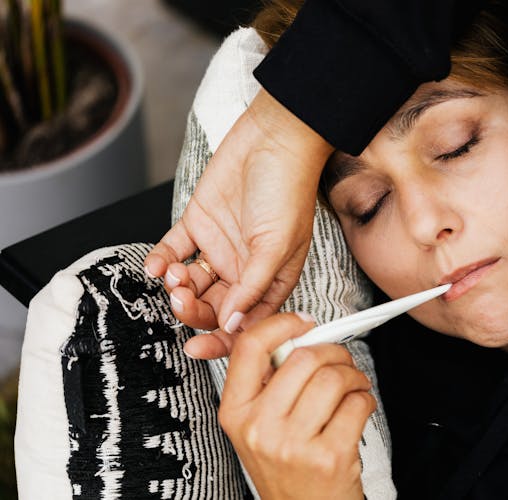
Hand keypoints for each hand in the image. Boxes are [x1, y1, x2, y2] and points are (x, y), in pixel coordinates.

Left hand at [144, 89, 333, 332]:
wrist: (271, 139)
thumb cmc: (287, 189)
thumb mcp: (277, 245)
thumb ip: (253, 287)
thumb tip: (234, 324)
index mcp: (270, 280)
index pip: (245, 322)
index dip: (223, 340)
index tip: (198, 349)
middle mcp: (244, 269)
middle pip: (213, 306)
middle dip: (194, 311)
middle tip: (181, 302)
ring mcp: (220, 248)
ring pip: (191, 283)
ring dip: (177, 287)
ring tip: (174, 274)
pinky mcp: (198, 224)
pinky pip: (174, 251)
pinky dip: (161, 261)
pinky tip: (157, 265)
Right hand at [220, 313, 374, 499]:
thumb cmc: (286, 468)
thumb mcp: (259, 426)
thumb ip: (269, 382)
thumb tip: (298, 335)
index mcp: (236, 412)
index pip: (250, 347)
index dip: (282, 324)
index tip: (304, 324)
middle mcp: (259, 428)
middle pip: (304, 357)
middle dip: (333, 352)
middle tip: (341, 362)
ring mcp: (293, 445)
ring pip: (334, 377)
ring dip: (354, 376)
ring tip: (353, 387)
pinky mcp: (328, 457)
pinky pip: (357, 403)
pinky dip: (366, 399)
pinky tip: (358, 408)